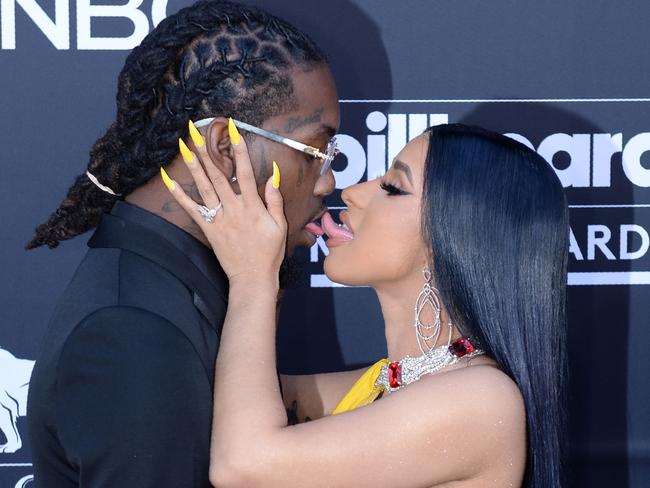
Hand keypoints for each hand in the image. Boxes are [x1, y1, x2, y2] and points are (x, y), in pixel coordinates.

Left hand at [162, 119, 286, 285]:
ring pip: (203, 187)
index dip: (239, 150)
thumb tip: (273, 174)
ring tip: (183, 146)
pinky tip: (168, 180)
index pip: (245, 173)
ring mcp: (218, 218)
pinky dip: (178, 194)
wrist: (252, 277)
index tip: (233, 130)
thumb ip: (275, 199)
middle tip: (197, 131)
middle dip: (207, 151)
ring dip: (193, 165)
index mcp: (253, 206)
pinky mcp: (208, 228)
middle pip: (218, 175)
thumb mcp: (280, 225)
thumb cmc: (269, 252)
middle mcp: (233, 208)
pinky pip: (191, 208)